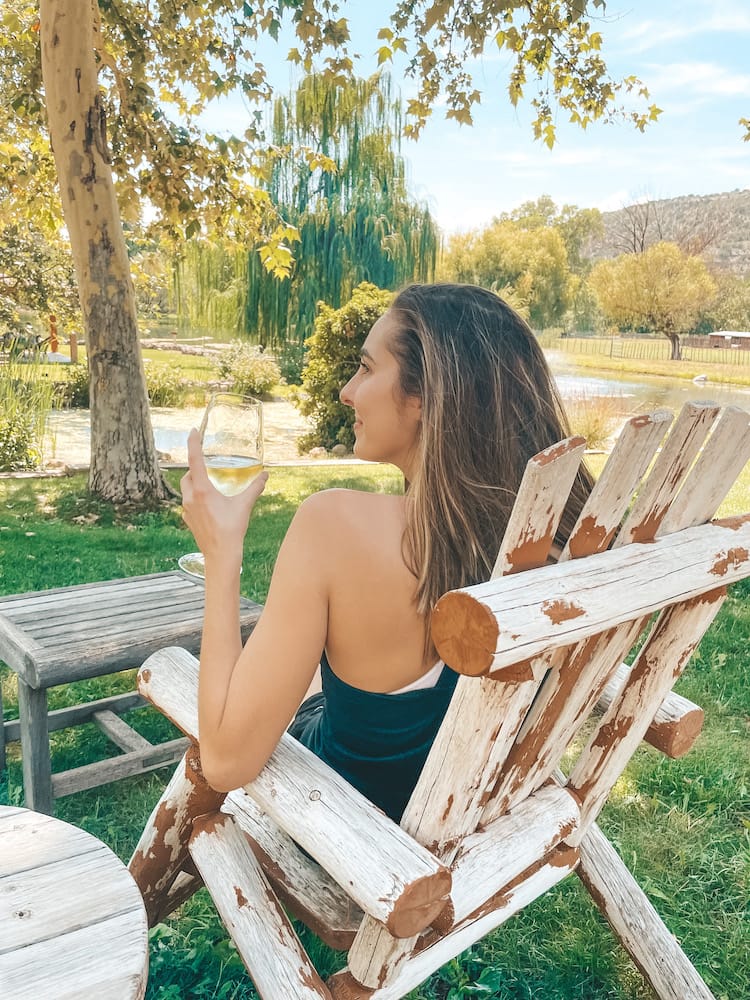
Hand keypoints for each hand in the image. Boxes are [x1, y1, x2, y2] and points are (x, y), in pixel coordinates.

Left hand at [180, 428, 267, 566]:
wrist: (221, 555)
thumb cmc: (232, 529)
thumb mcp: (245, 505)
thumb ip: (255, 487)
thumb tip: (265, 475)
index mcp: (202, 490)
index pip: (195, 460)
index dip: (193, 443)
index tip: (193, 431)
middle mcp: (190, 498)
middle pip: (187, 475)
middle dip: (195, 468)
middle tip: (207, 466)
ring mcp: (187, 510)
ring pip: (186, 489)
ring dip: (194, 483)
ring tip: (209, 485)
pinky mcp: (188, 520)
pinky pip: (188, 503)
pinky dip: (195, 498)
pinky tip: (208, 505)